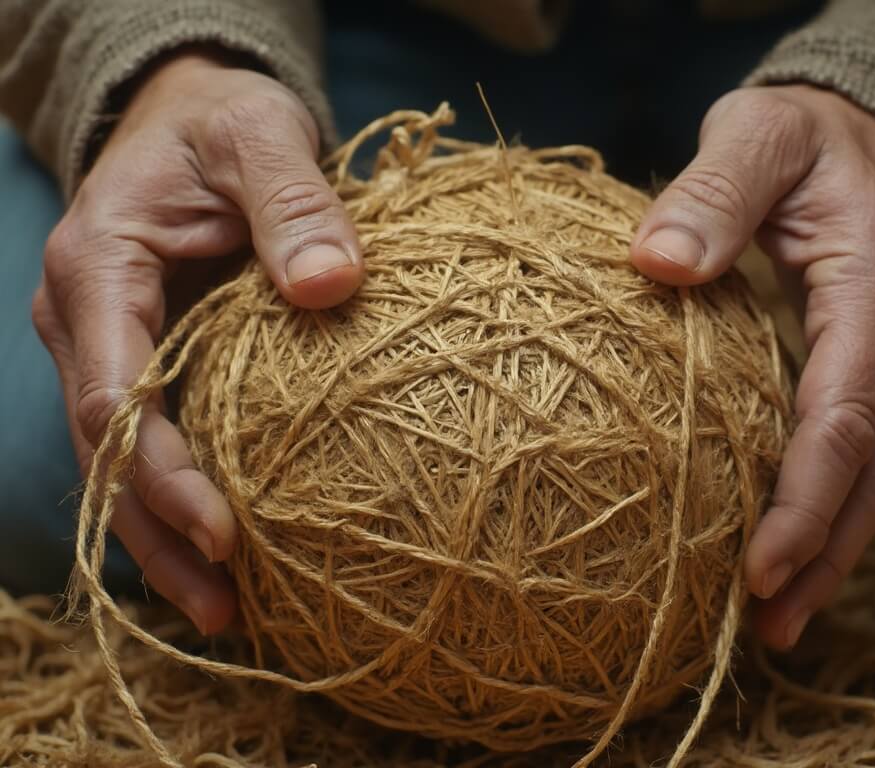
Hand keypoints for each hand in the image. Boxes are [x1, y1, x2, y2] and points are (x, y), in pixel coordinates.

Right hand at [32, 53, 363, 633]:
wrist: (191, 119)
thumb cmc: (222, 124)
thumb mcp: (259, 136)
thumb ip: (293, 201)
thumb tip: (331, 287)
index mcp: (100, 268)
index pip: (116, 395)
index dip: (163, 474)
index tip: (227, 532)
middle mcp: (88, 320)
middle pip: (109, 452)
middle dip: (159, 535)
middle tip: (225, 610)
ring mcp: (111, 345)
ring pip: (123, 461)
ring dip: (166, 538)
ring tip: (226, 611)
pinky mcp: (147, 358)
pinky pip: (154, 439)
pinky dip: (183, 498)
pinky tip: (228, 549)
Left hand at [631, 85, 874, 648]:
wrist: (874, 126)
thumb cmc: (807, 134)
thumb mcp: (759, 136)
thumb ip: (715, 192)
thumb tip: (656, 264)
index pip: (843, 416)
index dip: (803, 499)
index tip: (758, 566)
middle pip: (871, 471)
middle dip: (823, 554)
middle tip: (766, 623)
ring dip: (830, 547)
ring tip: (776, 615)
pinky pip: (860, 449)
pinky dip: (828, 506)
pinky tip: (788, 544)